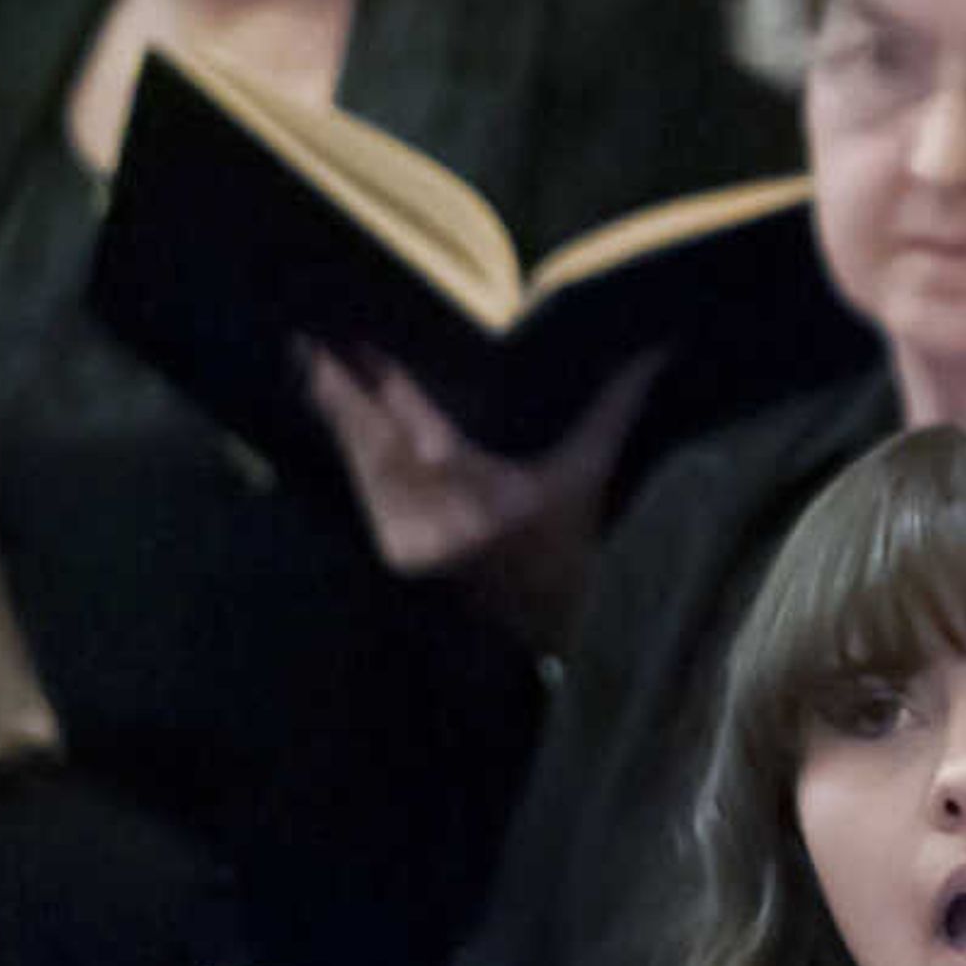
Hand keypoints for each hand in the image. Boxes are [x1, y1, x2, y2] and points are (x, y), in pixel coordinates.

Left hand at [301, 341, 655, 642]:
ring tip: (313, 364)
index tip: (361, 346)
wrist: (553, 622)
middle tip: (312, 343)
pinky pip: (364, 490)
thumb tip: (653, 349)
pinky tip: (334, 415)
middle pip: (375, 445)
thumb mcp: (593, 474)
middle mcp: (441, 521)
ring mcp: (413, 540)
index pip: (423, 432)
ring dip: (339, 419)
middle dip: (344, 395)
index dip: (386, 390)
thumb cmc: (574, 540)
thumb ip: (614, 408)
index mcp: (488, 500)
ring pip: (362, 467)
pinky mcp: (397, 550)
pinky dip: (350, 451)